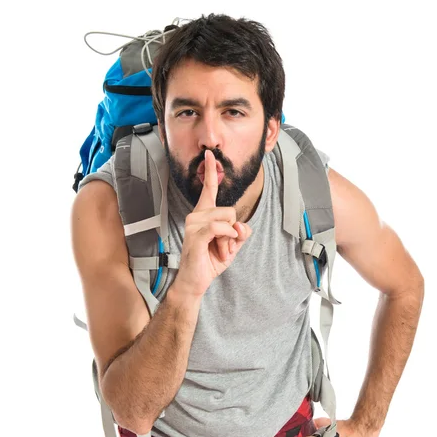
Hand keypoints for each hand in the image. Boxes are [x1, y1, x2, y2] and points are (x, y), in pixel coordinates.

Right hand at [172, 150, 251, 298]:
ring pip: (228, 218)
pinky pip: (221, 227)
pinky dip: (228, 238)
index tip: (209, 154)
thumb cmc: (209, 261)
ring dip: (230, 239)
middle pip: (231, 210)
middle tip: (223, 246)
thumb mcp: (231, 246)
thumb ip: (240, 232)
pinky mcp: (196, 234)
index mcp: (203, 215)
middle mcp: (196, 215)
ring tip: (218, 251)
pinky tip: (221, 249)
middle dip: (234, 231)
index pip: (208, 189)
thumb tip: (242, 225)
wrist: (195, 281)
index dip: (210, 172)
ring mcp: (194, 223)